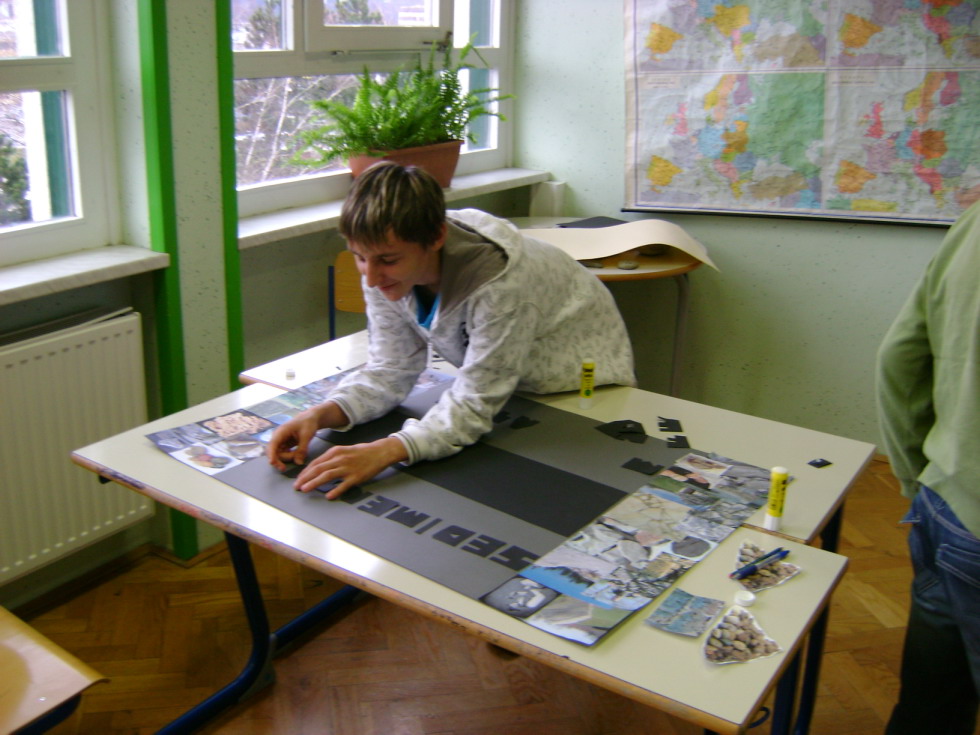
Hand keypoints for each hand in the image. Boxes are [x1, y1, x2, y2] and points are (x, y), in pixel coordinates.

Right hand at [266, 401, 348, 470]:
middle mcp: (278, 437)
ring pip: (279, 454)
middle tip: (291, 464)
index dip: (271, 454)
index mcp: (281, 432)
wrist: (311, 418)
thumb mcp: (307, 436)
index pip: (273, 444)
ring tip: (299, 454)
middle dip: (280, 460)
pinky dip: (290, 456)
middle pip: (274, 452)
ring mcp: (281, 441)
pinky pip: (284, 454)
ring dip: (287, 458)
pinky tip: (297, 454)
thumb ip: (302, 450)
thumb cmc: (308, 423)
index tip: (272, 463)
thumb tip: (298, 463)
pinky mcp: (285, 445)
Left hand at [293, 437, 407, 498]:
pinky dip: (335, 491)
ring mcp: (348, 468)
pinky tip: (328, 496)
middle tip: (297, 486)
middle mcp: (340, 459)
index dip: (305, 472)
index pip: (316, 463)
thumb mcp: (344, 450)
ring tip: (305, 489)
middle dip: (305, 478)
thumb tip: (317, 468)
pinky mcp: (356, 477)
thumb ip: (331, 458)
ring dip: (314, 483)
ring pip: (327, 475)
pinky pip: (343, 485)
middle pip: (318, 469)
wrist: (380, 452)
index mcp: (335, 452)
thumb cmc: (362, 452)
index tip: (299, 479)